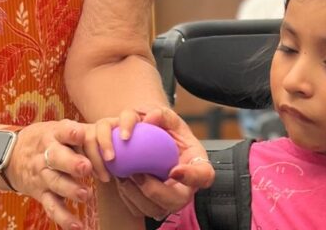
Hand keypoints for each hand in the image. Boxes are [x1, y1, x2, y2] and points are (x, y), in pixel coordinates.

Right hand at [6, 120, 95, 229]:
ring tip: (86, 195)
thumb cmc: (49, 140)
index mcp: (54, 135)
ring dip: (70, 189)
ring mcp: (43, 175)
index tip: (80, 134)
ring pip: (55, 182)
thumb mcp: (60, 129)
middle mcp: (47, 155)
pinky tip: (77, 226)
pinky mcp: (41, 194)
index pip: (62, 131)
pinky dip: (64, 218)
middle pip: (57, 158)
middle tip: (86, 167)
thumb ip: (84, 131)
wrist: (11, 154)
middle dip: (71, 163)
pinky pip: (52, 206)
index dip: (71, 133)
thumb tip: (118, 130)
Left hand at [86, 106, 213, 220]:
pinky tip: (122, 182)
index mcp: (197, 165)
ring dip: (137, 196)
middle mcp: (187, 187)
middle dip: (155, 191)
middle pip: (177, 200)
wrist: (158, 146)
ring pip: (156, 210)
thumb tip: (150, 118)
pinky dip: (129, 198)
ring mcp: (171, 200)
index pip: (203, 175)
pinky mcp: (154, 206)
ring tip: (126, 177)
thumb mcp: (170, 119)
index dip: (190, 176)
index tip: (174, 170)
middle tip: (138, 174)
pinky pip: (141, 210)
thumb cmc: (168, 133)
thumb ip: (163, 115)